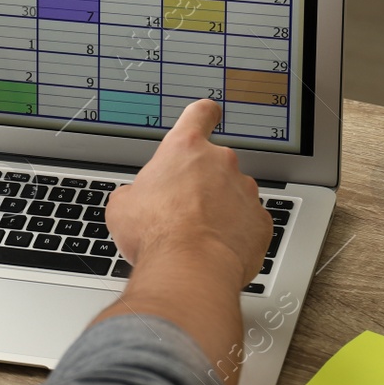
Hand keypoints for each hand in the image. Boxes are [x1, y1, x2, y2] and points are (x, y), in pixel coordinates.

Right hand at [106, 98, 271, 287]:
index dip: (203, 115)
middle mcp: (220, 163)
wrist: (190, 269)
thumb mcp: (123, 206)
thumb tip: (135, 201)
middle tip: (181, 209)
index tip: (206, 116)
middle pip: (214, 163)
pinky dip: (235, 232)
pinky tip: (215, 248)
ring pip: (233, 194)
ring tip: (198, 235)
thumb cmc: (156, 234)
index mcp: (185, 149)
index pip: (200, 114)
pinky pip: (248, 222)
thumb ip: (135, 192)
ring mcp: (244, 192)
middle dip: (201, 183)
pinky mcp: (260, 222)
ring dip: (220, 209)